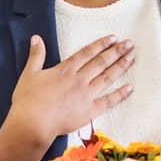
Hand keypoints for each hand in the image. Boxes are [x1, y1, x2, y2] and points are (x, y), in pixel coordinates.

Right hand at [6, 34, 134, 145]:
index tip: (113, 38)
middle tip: (130, 44)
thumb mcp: (29, 74)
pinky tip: (130, 88)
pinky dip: (120, 94)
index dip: (101, 44)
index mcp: (65, 70)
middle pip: (101, 62)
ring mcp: (86, 95)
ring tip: (132, 57)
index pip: (87, 53)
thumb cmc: (28, 100)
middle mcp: (79, 79)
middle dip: (116, 51)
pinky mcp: (90, 111)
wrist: (33, 123)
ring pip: (107, 77)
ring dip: (121, 66)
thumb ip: (36, 55)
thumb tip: (37, 38)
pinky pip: (108, 101)